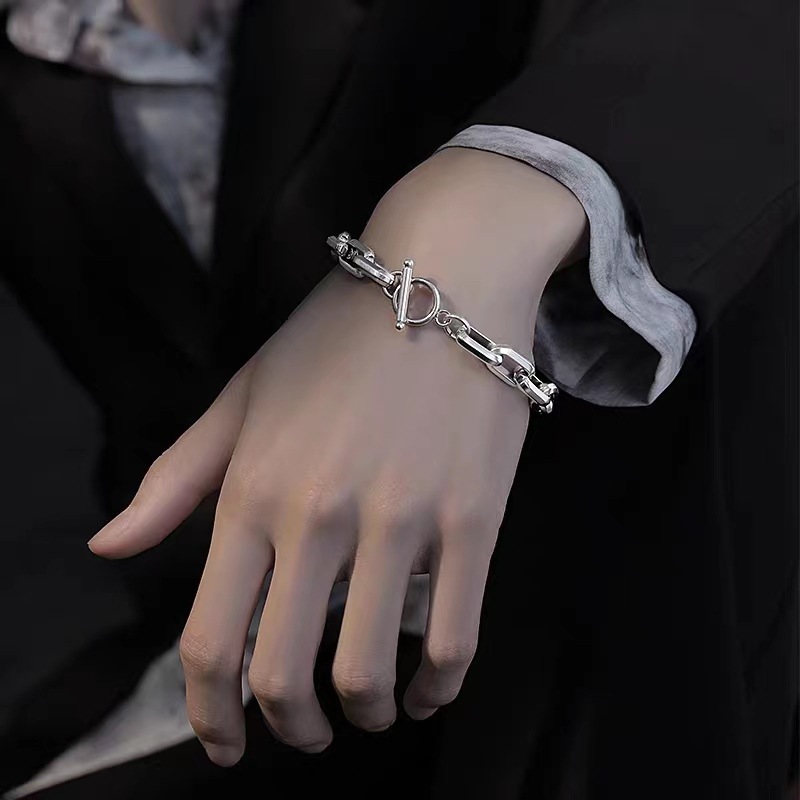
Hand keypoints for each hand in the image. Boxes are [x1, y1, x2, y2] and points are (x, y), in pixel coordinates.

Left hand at [88, 148, 585, 763]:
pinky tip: (426, 690)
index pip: (209, 639)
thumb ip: (173, 479)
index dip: (209, 716)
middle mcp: (317, 515)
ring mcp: (401, 521)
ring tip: (366, 710)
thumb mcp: (241, 397)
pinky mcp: (472, 520)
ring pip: (368, 670)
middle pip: (280, 673)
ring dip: (361, 715)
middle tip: (302, 731)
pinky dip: (437, 687)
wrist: (444, 280)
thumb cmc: (334, 339)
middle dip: (288, 728)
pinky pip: (454, 638)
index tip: (225, 744)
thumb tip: (109, 549)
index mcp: (251, 490)